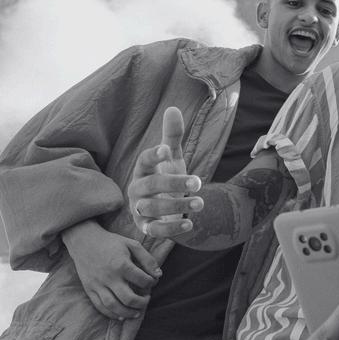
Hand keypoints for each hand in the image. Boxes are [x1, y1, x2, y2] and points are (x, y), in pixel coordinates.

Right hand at [61, 221, 161, 318]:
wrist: (84, 241)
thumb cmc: (111, 242)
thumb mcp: (132, 244)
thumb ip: (147, 259)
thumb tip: (159, 274)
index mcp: (122, 265)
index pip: (142, 280)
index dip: (151, 283)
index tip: (152, 282)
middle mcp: (109, 277)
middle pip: (128, 298)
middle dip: (141, 303)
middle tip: (147, 300)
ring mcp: (98, 285)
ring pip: (113, 306)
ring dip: (127, 313)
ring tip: (136, 312)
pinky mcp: (89, 289)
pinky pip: (100, 306)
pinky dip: (111, 314)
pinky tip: (120, 315)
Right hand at [127, 106, 202, 238]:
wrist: (165, 206)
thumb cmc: (166, 176)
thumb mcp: (172, 157)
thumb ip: (172, 136)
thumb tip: (172, 108)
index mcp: (143, 169)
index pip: (144, 160)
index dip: (153, 155)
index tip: (166, 150)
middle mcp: (138, 189)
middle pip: (151, 185)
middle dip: (174, 183)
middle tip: (198, 182)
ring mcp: (139, 208)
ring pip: (152, 208)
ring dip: (177, 206)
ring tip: (201, 203)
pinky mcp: (146, 227)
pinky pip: (154, 230)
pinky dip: (170, 230)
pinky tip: (190, 225)